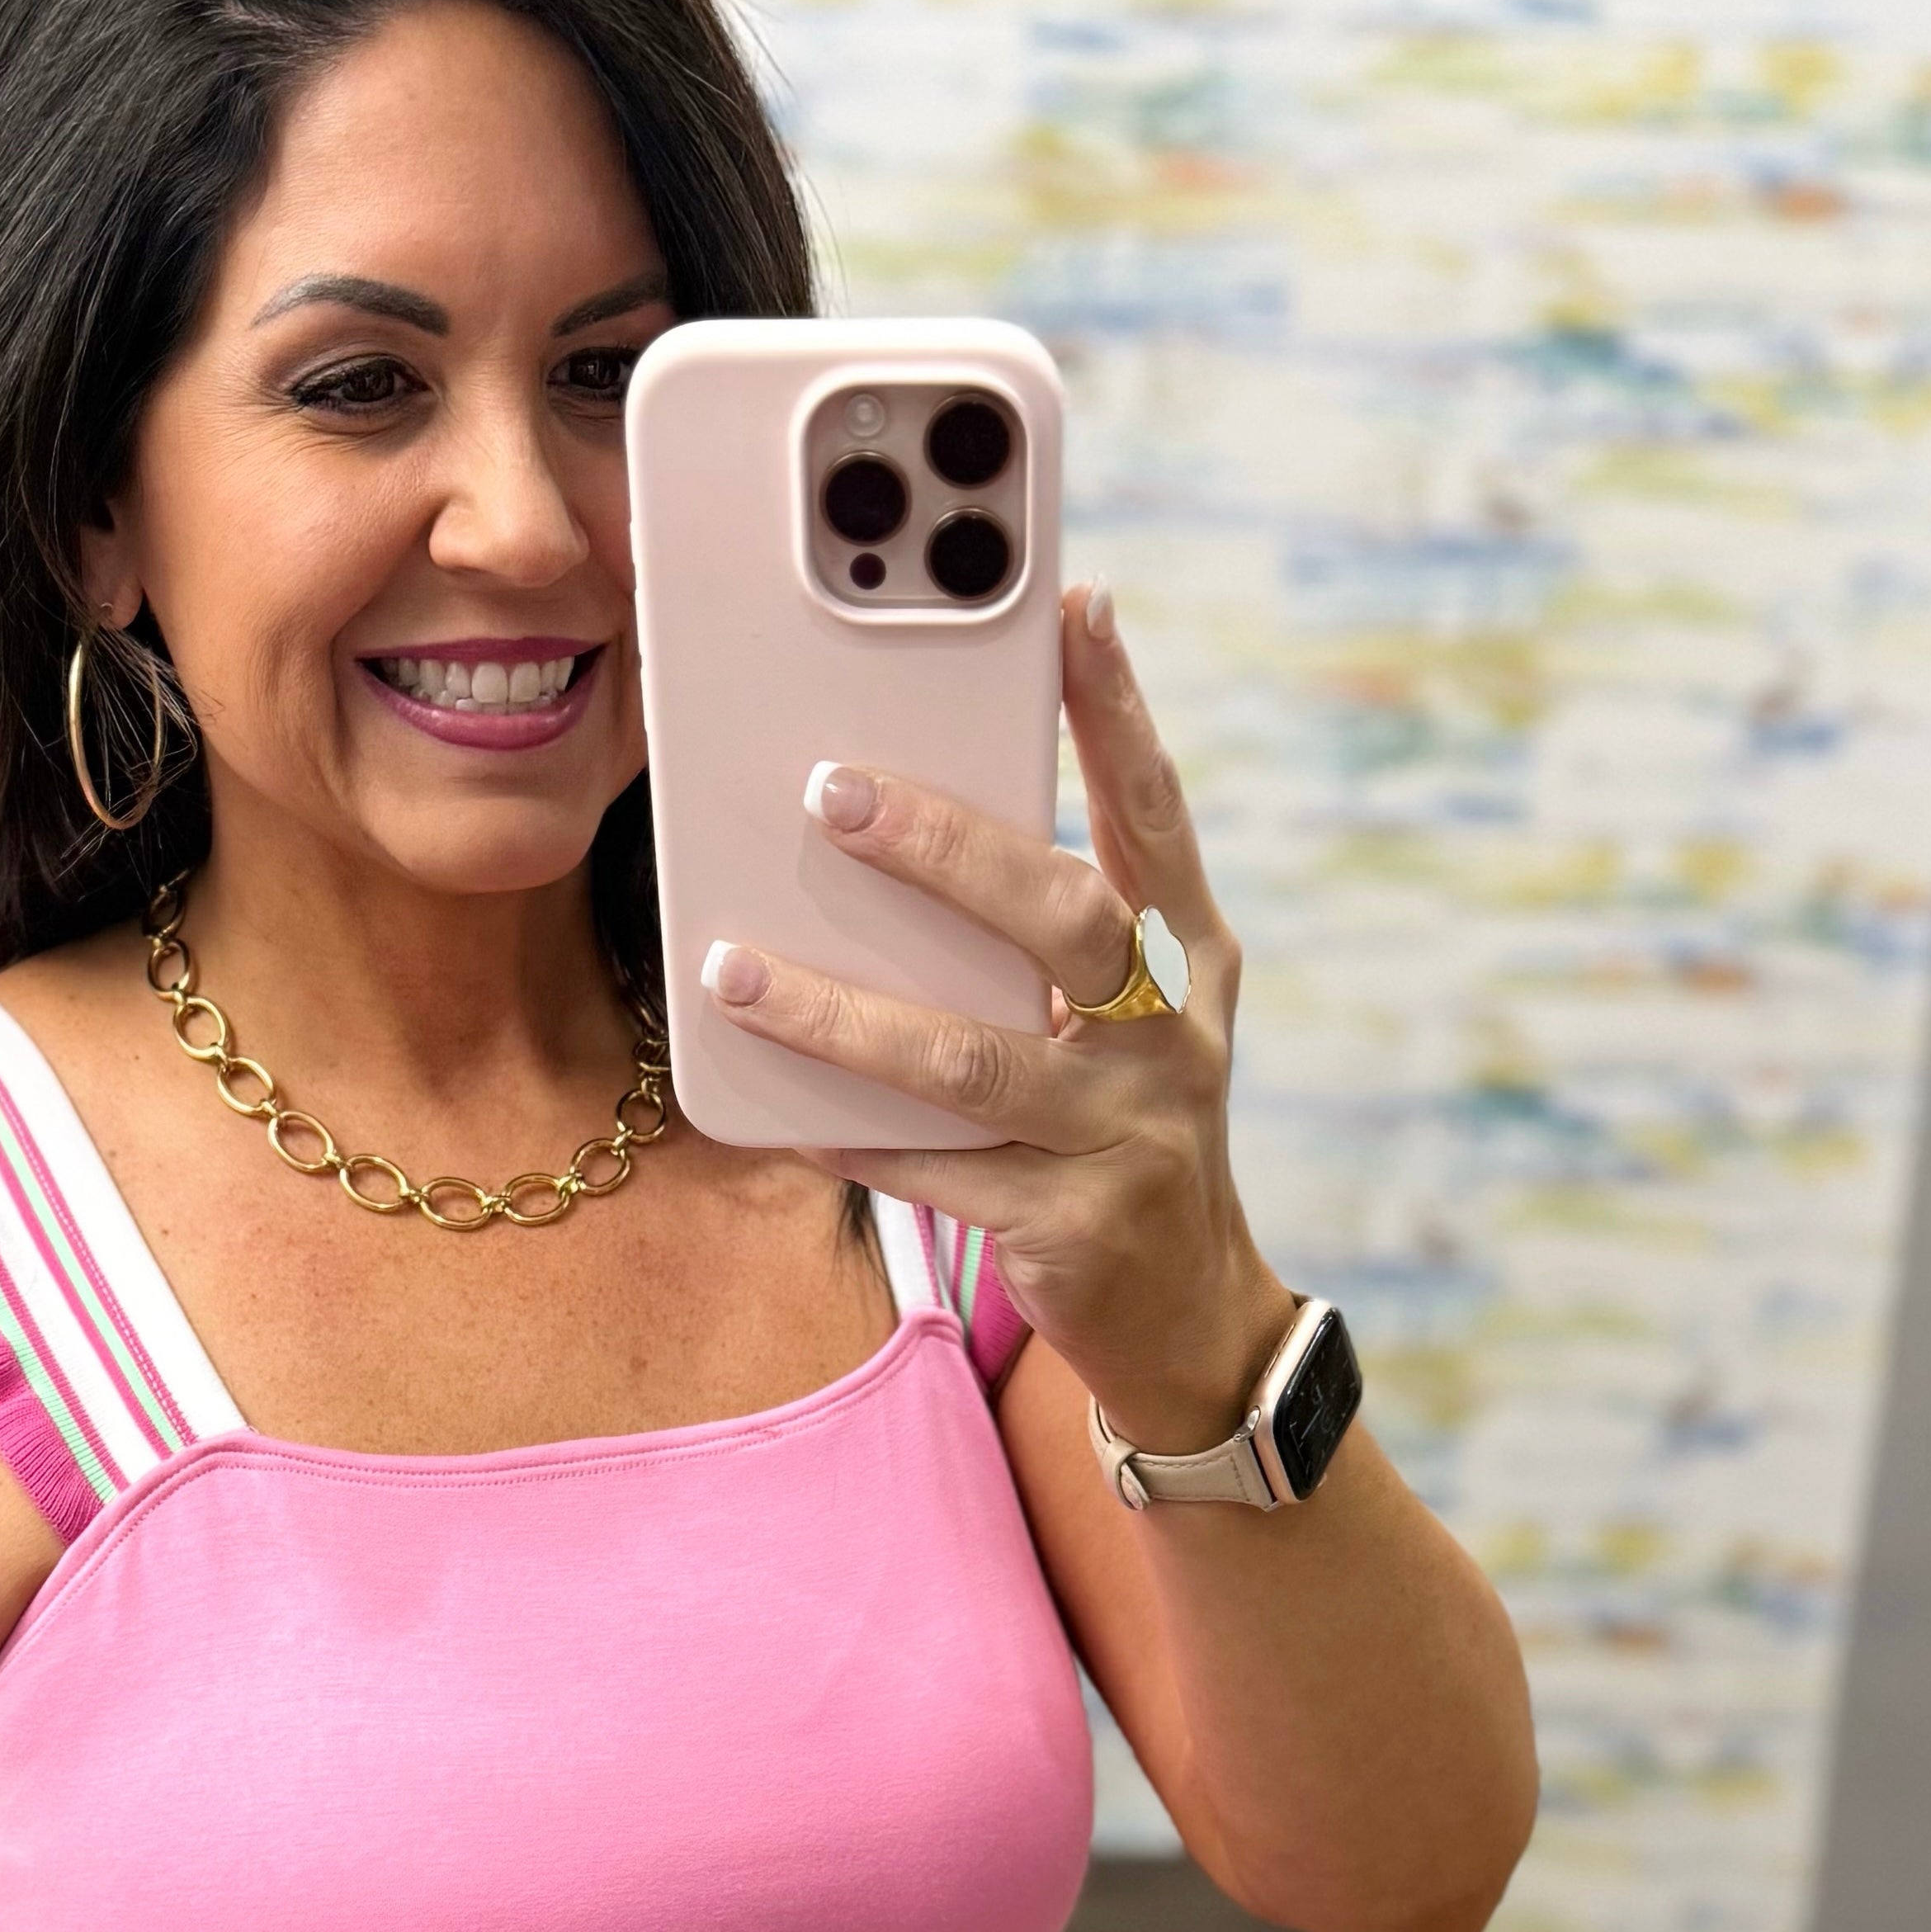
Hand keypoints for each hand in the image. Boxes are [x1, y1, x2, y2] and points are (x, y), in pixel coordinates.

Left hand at [699, 583, 1290, 1455]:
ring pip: (971, 1057)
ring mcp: (1124, 1138)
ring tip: (739, 972)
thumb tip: (909, 829)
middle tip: (834, 791)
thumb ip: (1049, 945)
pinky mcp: (1069, 1229)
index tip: (1072, 607)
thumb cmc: (1121, 1141)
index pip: (1155, 816)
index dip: (1118, 712)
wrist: (1191, 1324)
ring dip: (844, 1013)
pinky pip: (932, 1171)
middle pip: (1063, 916)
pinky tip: (773, 1105)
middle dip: (948, 848)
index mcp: (1188, 965)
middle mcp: (1167, 1040)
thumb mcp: (1122, 1030)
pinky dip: (847, 1136)